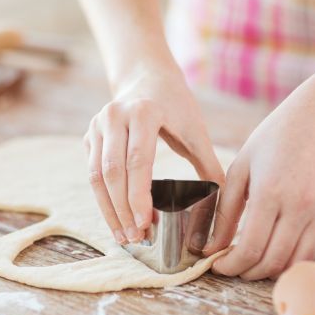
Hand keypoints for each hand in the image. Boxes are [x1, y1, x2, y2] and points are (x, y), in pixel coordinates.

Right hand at [84, 69, 224, 243]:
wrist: (145, 77)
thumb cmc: (175, 105)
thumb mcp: (196, 130)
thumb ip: (209, 165)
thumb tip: (224, 205)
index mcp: (143, 113)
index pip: (137, 160)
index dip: (138, 195)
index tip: (144, 223)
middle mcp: (114, 117)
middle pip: (112, 172)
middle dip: (122, 210)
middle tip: (136, 237)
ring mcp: (97, 126)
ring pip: (96, 177)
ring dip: (108, 210)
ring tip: (124, 236)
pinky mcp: (89, 137)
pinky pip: (92, 174)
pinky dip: (103, 200)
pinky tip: (116, 220)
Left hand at [204, 93, 314, 279]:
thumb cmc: (274, 140)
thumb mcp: (240, 170)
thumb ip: (225, 212)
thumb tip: (211, 247)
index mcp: (271, 193)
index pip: (249, 249)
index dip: (230, 266)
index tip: (218, 266)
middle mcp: (301, 207)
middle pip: (272, 262)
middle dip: (247, 272)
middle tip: (233, 266)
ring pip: (296, 263)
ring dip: (271, 271)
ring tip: (253, 262)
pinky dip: (294, 260)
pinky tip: (277, 250)